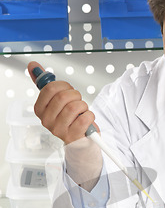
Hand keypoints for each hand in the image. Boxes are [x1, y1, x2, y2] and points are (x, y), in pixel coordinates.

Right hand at [28, 61, 102, 189]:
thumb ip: (44, 83)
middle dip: (75, 95)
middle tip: (78, 102)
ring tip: (82, 112)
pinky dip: (90, 116)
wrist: (80, 142)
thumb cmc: (70, 119)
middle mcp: (47, 121)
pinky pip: (84, 118)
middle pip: (63, 96)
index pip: (50, 88)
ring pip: (74, 107)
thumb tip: (32, 65)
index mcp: (40, 110)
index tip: (68, 91)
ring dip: (83, 106)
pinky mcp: (73, 137)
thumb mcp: (56, 100)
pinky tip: (87, 120)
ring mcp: (59, 131)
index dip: (64, 86)